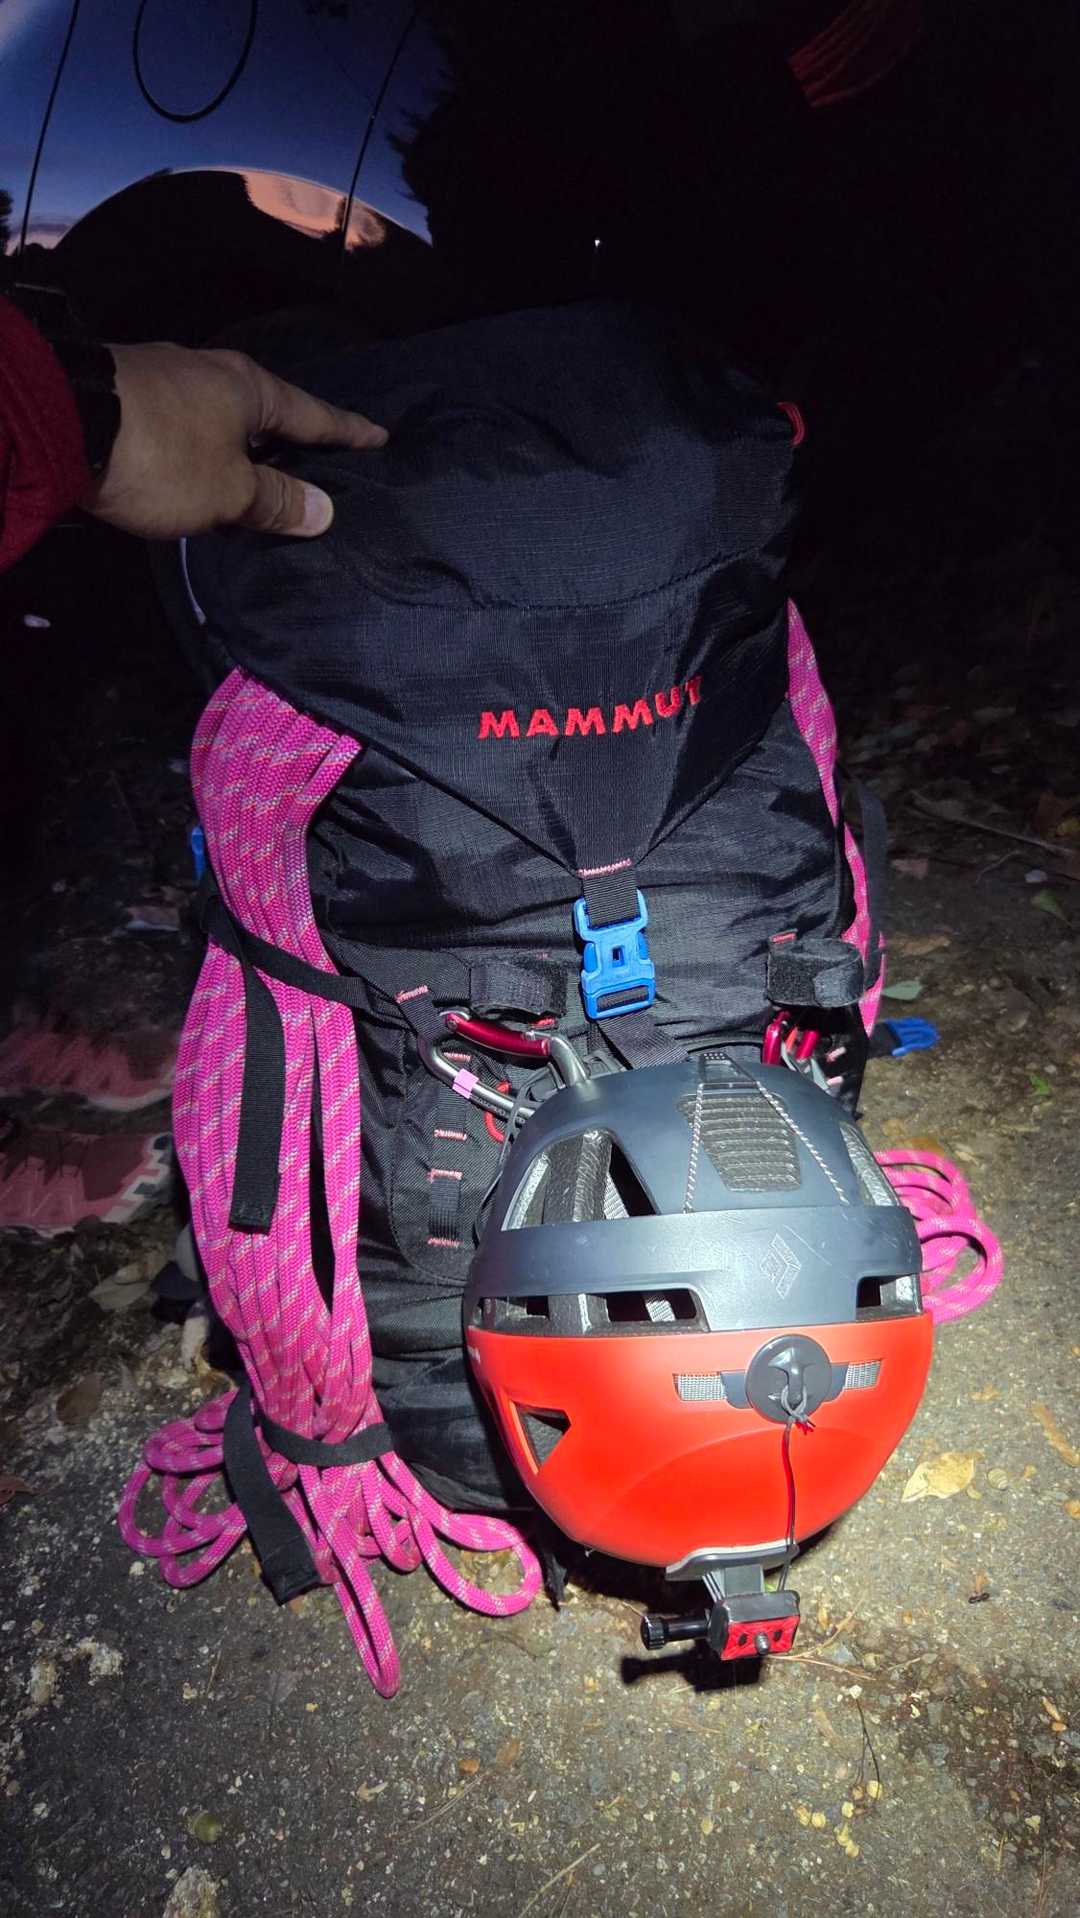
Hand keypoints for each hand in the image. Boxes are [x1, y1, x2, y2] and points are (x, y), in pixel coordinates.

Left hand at [82, 342, 386, 538]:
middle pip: (268, 410)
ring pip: (223, 415)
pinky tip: (202, 465)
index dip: (349, 433)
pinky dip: (205, 446)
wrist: (64, 422)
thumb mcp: (229, 491)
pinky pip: (188, 424)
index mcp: (251, 387)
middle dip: (292, 435)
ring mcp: (168, 377)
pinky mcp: (131, 395)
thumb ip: (276, 501)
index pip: (315, 416)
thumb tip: (324, 510)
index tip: (380, 437)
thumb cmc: (164, 456)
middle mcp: (214, 371)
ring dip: (243, 444)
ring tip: (260, 471)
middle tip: (320, 458)